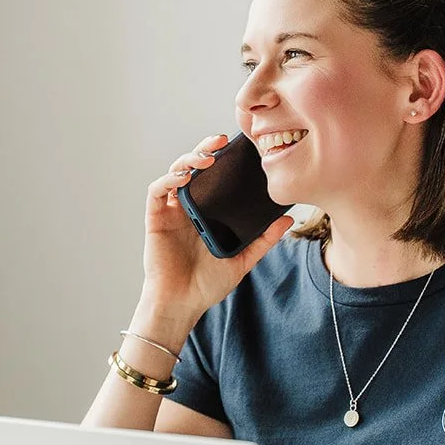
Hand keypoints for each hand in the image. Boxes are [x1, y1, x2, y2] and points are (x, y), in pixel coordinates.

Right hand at [141, 133, 293, 321]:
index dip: (221, 158)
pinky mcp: (156, 219)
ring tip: (206, 157)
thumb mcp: (242, 260)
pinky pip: (158, 191)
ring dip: (188, 160)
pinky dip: (169, 179)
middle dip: (205, 149)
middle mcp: (188, 207)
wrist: (182, 304)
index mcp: (207, 212)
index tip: (239, 147)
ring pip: (175, 173)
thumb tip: (288, 220)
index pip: (213, 177)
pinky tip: (185, 178)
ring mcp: (171, 212)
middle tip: (220, 140)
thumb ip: (263, 240)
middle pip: (193, 168)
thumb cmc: (207, 284)